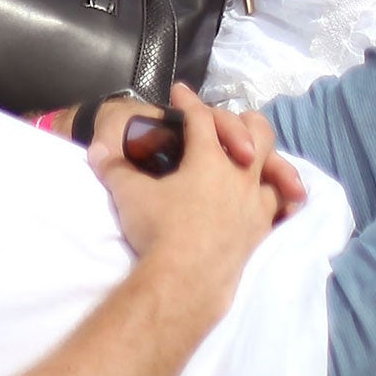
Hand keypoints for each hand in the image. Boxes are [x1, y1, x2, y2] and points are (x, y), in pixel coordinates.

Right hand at [85, 86, 290, 277]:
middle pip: (256, 133)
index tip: (180, 92)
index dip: (189, 102)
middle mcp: (239, 175)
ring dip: (270, 158)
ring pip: (276, 168)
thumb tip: (95, 150)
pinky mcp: (261, 232)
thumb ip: (114, 169)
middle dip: (243, 121)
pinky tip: (279, 200)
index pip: (201, 119)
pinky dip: (280, 198)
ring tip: (258, 156)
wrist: (185, 282)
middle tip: (229, 119)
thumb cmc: (158, 231)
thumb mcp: (129, 195)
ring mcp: (255, 204)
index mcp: (208, 159)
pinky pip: (279, 208)